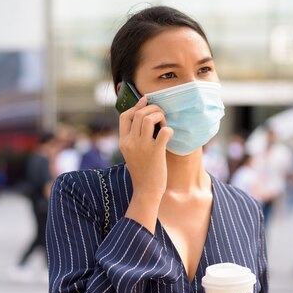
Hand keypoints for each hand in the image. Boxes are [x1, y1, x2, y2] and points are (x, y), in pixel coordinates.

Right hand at [120, 97, 173, 231]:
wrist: (146, 191)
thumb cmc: (142, 172)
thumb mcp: (131, 154)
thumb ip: (134, 139)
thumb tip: (144, 123)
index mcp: (123, 141)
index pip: (125, 116)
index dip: (136, 106)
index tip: (146, 101)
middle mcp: (130, 142)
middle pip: (139, 114)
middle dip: (152, 109)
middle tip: (161, 115)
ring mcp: (142, 147)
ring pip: (149, 118)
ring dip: (160, 116)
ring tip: (165, 124)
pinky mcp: (155, 152)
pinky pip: (164, 132)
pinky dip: (169, 130)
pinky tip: (170, 135)